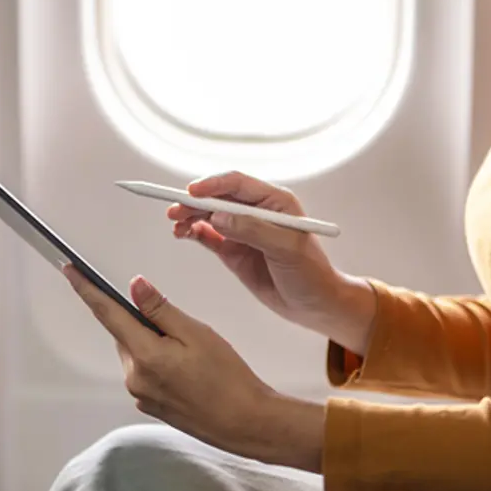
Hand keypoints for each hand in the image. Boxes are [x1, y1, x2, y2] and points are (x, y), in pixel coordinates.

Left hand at [62, 264, 324, 470]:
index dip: (87, 289)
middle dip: (143, 322)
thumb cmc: (228, 377)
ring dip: (153, 343)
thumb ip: (160, 309)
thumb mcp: (196, 333)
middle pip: (125, 334)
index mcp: (145, 356)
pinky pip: (146, 372)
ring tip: (192, 354)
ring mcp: (141, 395)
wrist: (244, 423)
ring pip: (137, 353)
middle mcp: (135, 378)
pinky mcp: (150, 405)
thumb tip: (134, 286)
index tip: (70, 270)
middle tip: (181, 327)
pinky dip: (160, 362)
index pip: (108, 314)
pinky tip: (189, 370)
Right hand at [168, 171, 377, 352]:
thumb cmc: (311, 274)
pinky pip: (210, 236)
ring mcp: (243, 231)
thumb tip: (219, 217)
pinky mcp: (235, 250)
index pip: (237, 184)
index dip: (213, 185)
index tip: (192, 192)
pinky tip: (183, 234)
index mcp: (274, 202)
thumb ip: (252, 230)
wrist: (316, 305)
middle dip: (195, 202)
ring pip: (210, 216)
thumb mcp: (285, 249)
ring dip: (191, 217)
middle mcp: (257, 212)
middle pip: (219, 198)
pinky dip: (194, 233)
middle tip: (175, 211)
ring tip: (176, 226)